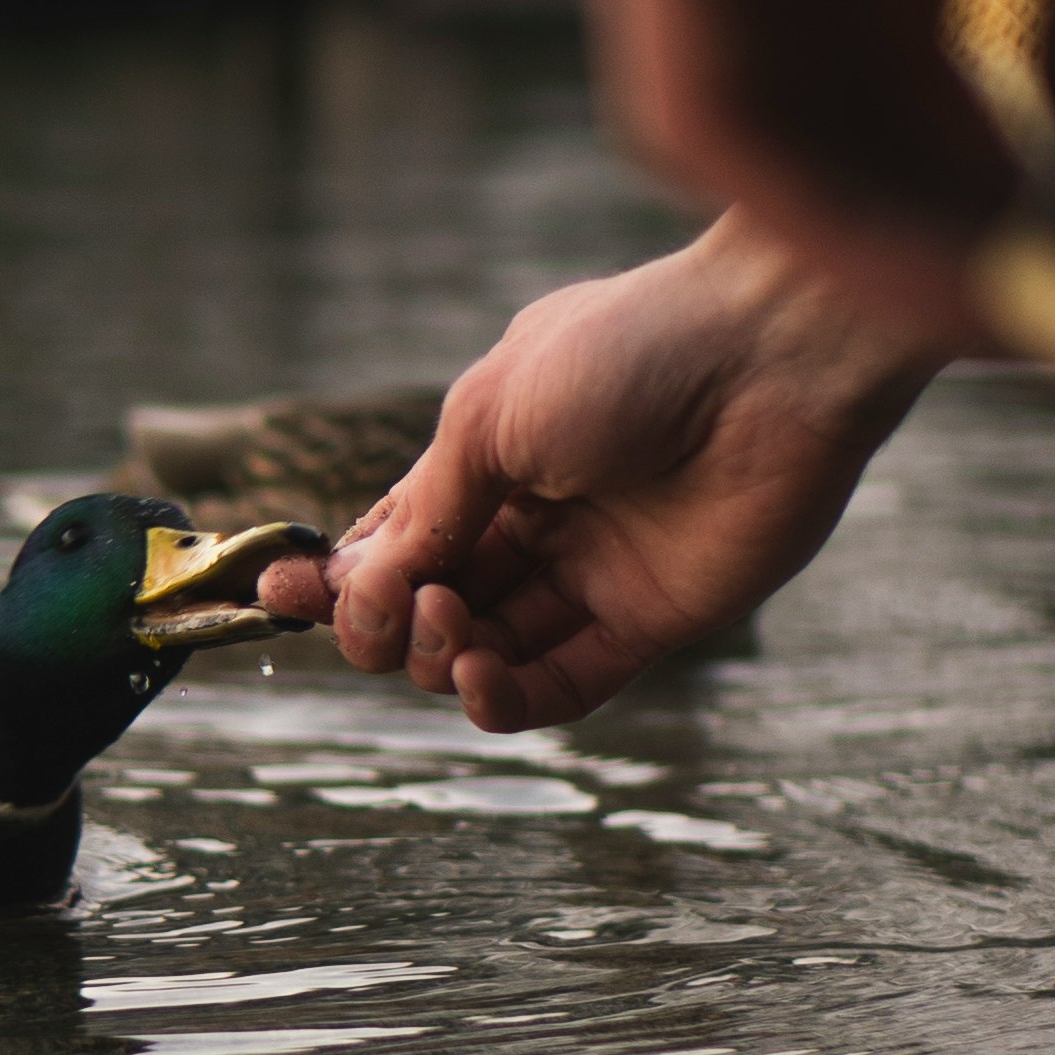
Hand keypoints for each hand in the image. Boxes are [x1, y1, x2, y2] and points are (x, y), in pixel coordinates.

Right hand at [253, 211, 933, 729]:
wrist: (772, 361)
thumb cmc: (631, 356)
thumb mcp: (492, 415)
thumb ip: (429, 510)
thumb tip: (365, 586)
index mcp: (490, 456)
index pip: (396, 539)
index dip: (340, 575)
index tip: (282, 594)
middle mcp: (536, 519)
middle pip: (430, 605)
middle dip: (385, 620)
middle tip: (394, 607)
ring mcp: (591, 574)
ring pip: (483, 652)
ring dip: (438, 655)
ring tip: (444, 626)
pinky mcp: (649, 622)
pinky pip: (559, 687)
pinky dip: (503, 699)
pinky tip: (476, 676)